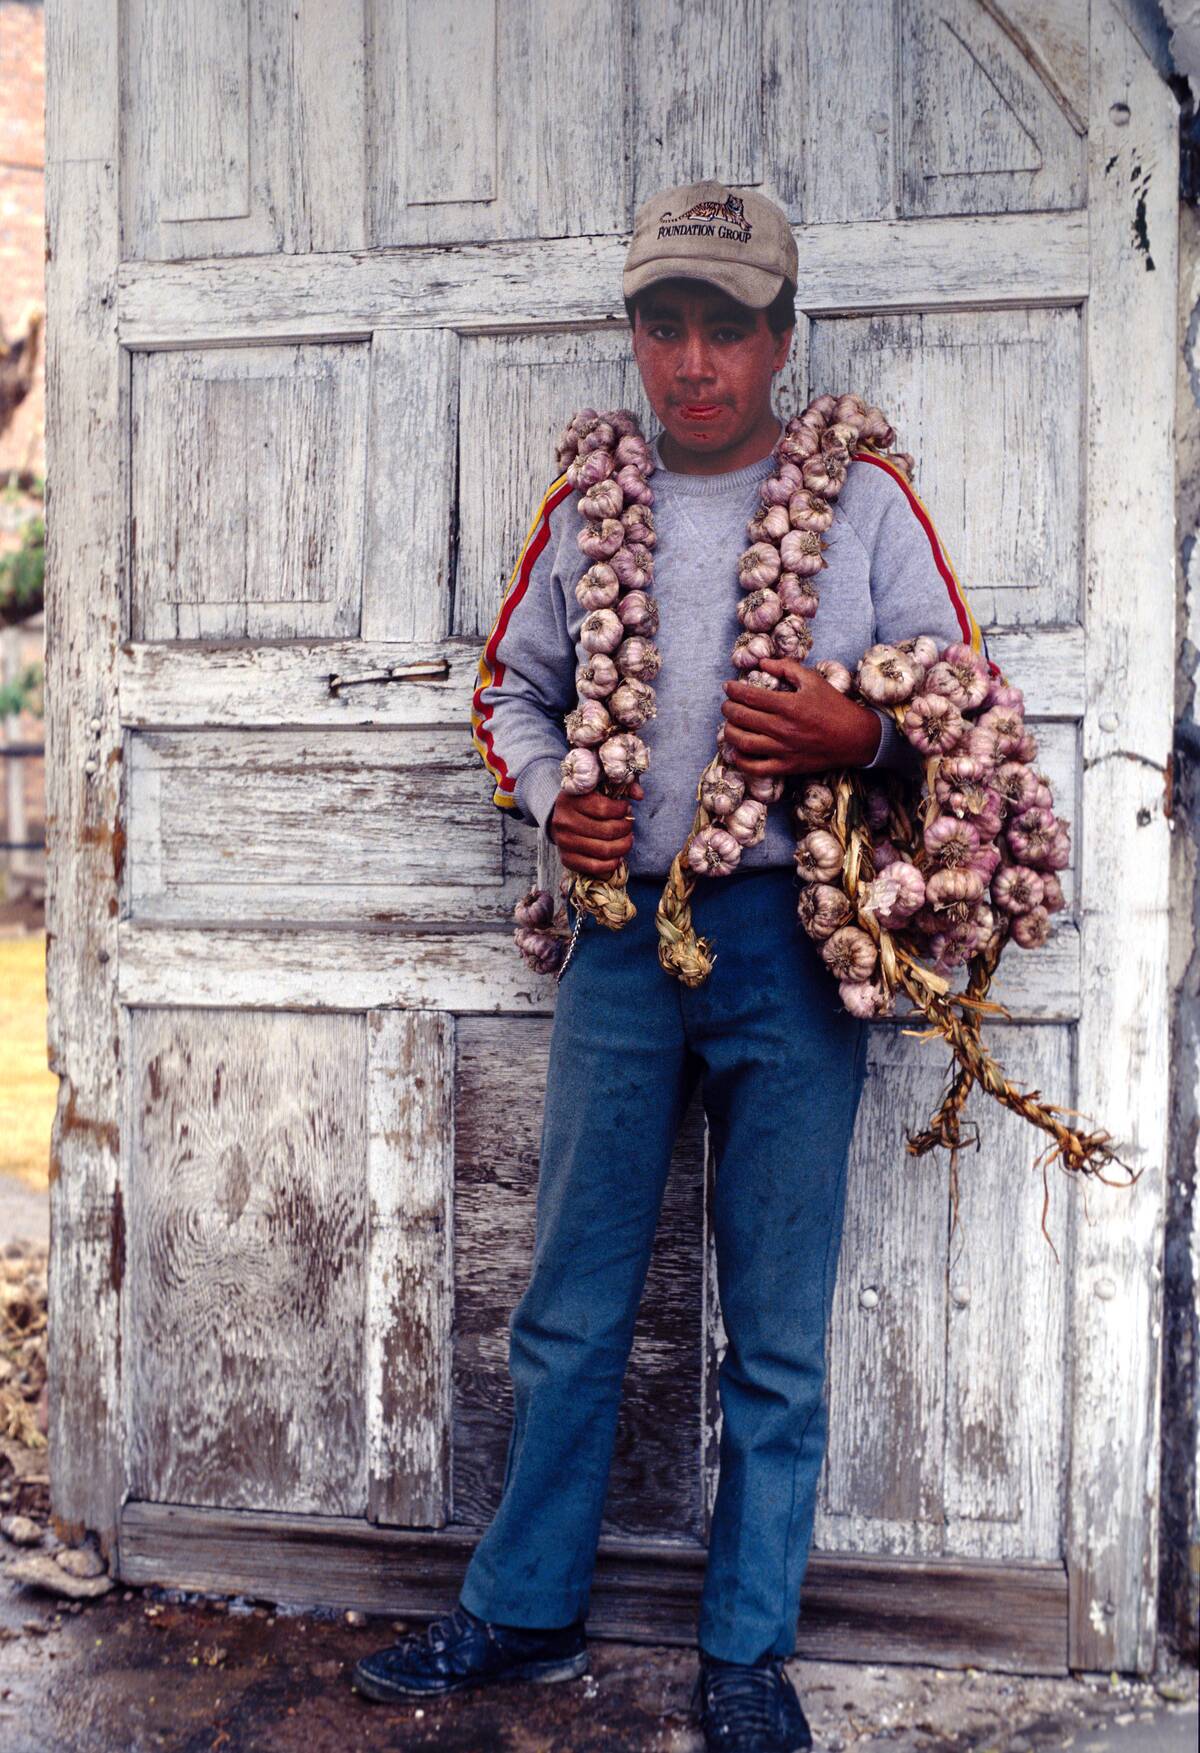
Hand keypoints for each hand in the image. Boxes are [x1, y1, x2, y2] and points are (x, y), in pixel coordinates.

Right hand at [550, 780, 643, 877]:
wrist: (561, 818)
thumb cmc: (585, 801)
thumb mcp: (600, 786)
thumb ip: (622, 785)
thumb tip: (639, 795)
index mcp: (570, 799)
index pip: (603, 808)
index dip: (621, 810)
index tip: (627, 808)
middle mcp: (563, 821)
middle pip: (607, 831)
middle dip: (625, 829)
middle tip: (629, 825)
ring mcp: (563, 842)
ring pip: (604, 850)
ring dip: (623, 846)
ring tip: (627, 839)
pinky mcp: (566, 859)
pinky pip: (595, 867)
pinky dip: (612, 863)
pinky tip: (618, 855)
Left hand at [721, 656, 881, 775]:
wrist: (855, 738)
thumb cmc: (834, 706)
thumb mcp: (814, 680)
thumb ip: (787, 668)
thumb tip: (762, 663)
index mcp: (789, 705)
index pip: (750, 696)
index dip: (734, 690)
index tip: (728, 687)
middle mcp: (783, 728)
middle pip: (742, 718)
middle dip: (728, 709)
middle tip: (727, 704)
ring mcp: (783, 749)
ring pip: (743, 743)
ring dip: (729, 732)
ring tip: (729, 725)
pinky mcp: (787, 766)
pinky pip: (756, 768)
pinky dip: (741, 761)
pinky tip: (736, 752)